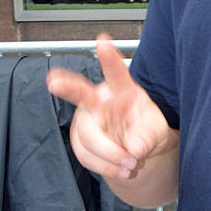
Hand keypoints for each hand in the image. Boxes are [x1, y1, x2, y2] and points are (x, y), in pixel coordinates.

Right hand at [46, 34, 172, 182]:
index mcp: (121, 90)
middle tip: (53, 82)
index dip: (109, 58)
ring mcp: (87, 120)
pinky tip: (120, 169)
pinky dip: (105, 166)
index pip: (116, 73)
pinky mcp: (80, 140)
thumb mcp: (157, 131)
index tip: (102, 41)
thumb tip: (134, 148)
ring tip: (130, 165)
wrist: (137, 149)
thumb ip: (148, 137)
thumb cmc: (146, 129)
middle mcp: (100, 100)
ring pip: (88, 136)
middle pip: (81, 94)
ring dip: (109, 155)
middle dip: (66, 86)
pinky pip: (86, 155)